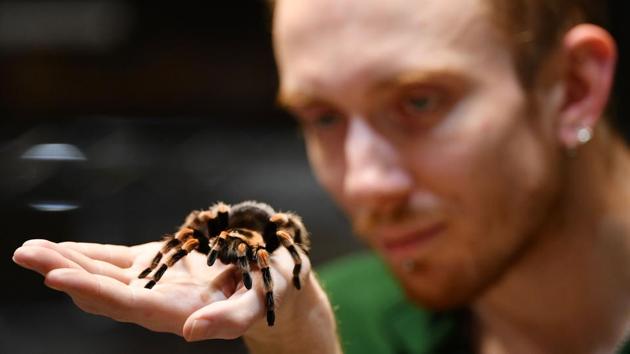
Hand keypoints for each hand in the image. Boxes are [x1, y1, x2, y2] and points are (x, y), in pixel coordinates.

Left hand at [12, 238, 311, 340]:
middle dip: (64, 272)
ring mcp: (153, 282)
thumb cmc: (273, 290)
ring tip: (27, 250)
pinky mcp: (154, 263)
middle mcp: (158, 301)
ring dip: (65, 261)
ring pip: (102, 274)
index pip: (128, 304)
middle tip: (26, 255)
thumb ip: (231, 320)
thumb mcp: (261, 301)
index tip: (55, 276)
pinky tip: (60, 247)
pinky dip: (87, 253)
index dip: (92, 290)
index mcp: (180, 312)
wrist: (273, 277)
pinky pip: (114, 259)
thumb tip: (191, 333)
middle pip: (103, 290)